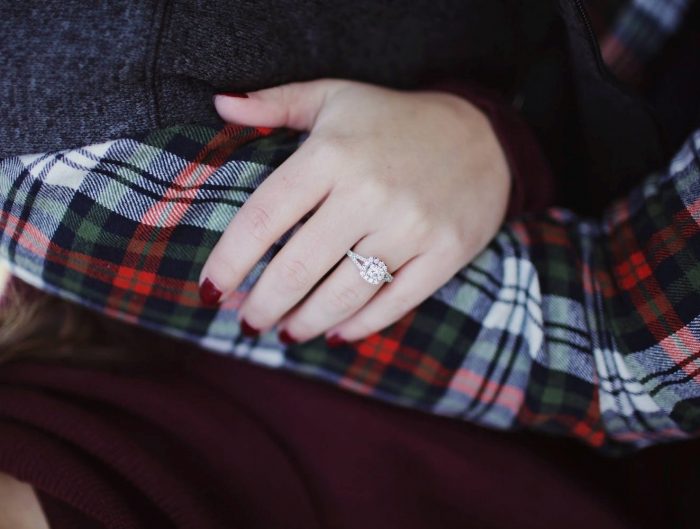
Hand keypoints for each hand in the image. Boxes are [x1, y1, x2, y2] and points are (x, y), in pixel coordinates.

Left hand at [199, 79, 509, 343]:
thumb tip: (220, 105)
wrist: (484, 135)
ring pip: (344, 293)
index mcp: (331, 154)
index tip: (211, 289)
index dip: (229, 260)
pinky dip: (361, 325)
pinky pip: (394, 302)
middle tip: (247, 321)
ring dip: (305, 322)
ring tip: (285, 333)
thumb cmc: (395, 119)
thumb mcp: (335, 96)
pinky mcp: (444, 253)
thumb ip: (276, 102)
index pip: (263, 218)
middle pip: (298, 267)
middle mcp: (369, 193)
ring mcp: (411, 227)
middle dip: (263, 304)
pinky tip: (335, 333)